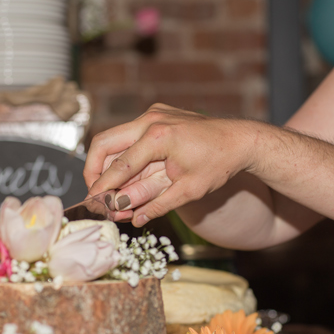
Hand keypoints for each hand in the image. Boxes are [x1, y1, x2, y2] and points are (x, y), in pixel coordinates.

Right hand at [81, 103, 252, 226]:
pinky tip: (130, 177)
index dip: (102, 189)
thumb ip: (157, 205)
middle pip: (104, 143)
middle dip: (94, 171)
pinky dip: (123, 155)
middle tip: (96, 195)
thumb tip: (133, 219)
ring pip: (114, 138)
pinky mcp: (158, 115)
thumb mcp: (189, 191)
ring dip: (108, 164)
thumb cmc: (219, 164)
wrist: (241, 140)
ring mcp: (155, 113)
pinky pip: (129, 134)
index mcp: (159, 136)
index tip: (91, 205)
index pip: (119, 166)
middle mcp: (152, 119)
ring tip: (114, 192)